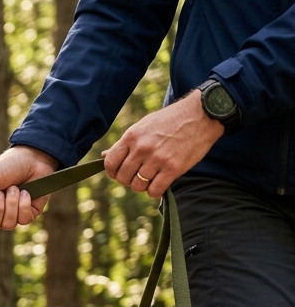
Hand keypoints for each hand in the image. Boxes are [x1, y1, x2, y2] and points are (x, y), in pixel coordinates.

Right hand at [0, 146, 59, 234]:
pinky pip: (23, 220)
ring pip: (8, 224)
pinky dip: (24, 204)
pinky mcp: (30, 214)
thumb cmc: (7, 166)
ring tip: (14, 188)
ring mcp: (14, 216)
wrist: (33, 158)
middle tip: (0, 192)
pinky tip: (26, 192)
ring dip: (11, 203)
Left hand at [104, 91, 223, 197]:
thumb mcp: (143, 126)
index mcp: (132, 136)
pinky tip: (160, 182)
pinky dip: (155, 191)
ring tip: (151, 177)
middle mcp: (142, 148)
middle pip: (123, 178)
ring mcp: (157, 159)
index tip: (120, 172)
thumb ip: (124, 144)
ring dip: (142, 186)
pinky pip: (154, 190)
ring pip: (137, 186)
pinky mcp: (173, 168)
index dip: (113, 172)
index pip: (110, 163)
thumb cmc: (170, 120)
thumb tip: (103, 156)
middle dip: (128, 180)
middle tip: (139, 175)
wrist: (202, 115)